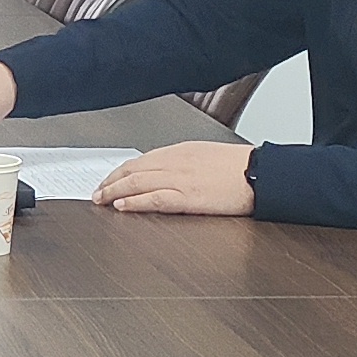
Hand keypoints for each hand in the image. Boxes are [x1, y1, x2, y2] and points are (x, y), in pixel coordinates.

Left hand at [94, 141, 256, 217]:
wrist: (260, 174)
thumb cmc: (239, 167)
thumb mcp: (206, 156)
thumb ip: (183, 162)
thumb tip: (165, 172)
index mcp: (181, 150)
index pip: (141, 160)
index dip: (121, 171)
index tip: (110, 179)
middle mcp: (176, 162)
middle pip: (133, 170)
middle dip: (111, 181)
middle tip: (97, 192)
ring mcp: (180, 179)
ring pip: (137, 183)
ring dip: (115, 191)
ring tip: (101, 200)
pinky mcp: (188, 197)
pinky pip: (154, 199)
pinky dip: (135, 202)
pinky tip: (122, 206)